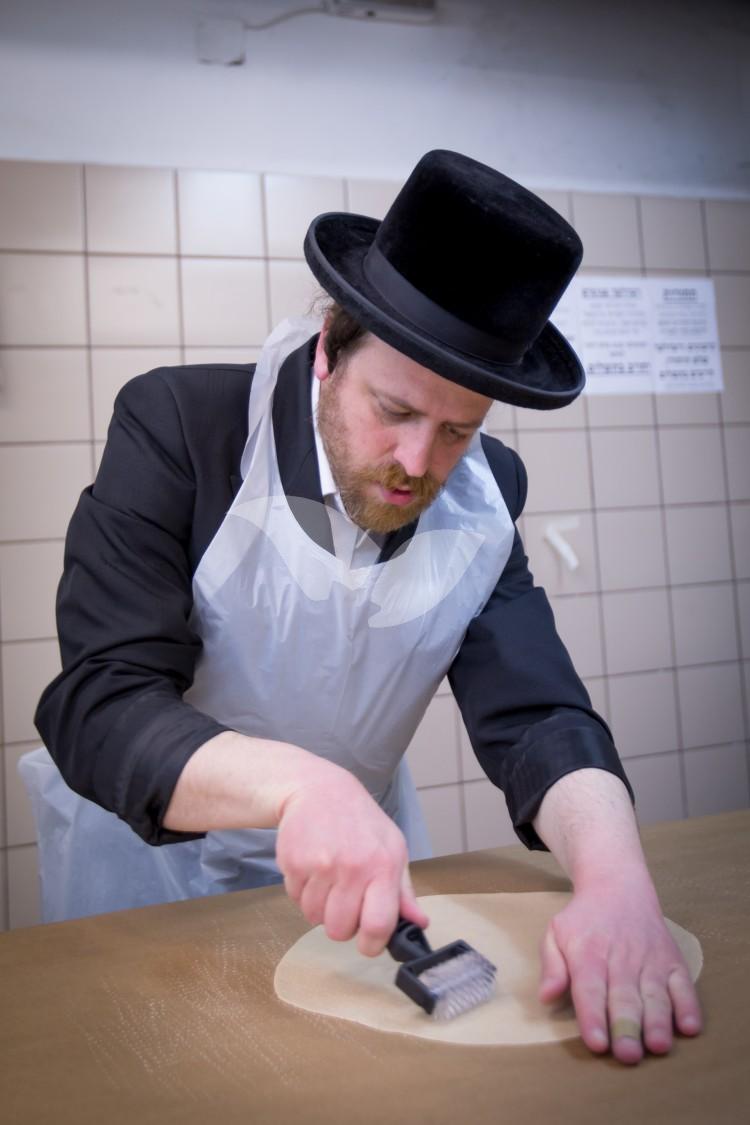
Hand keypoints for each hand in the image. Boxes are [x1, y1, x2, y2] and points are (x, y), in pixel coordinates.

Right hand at [276, 766, 427, 956]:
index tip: (368, 942)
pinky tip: (312, 868)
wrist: (318, 789)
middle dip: (341, 924)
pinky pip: (295, 900)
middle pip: (339, 930)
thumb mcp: (392, 847)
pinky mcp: (294, 863)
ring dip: (320, 908)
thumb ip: (404, 891)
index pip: (378, 925)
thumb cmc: (360, 821)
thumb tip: (419, 923)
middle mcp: (353, 867)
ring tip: (327, 880)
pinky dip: (302, 892)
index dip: (371, 944)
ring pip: (314, 918)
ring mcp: (321, 866)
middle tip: (345, 900)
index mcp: (383, 866)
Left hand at [538, 881, 701, 1064]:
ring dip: (658, 1021)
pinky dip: (688, 1005)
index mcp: (589, 953)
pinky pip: (683, 983)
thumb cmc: (583, 920)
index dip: (593, 1017)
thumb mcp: (556, 934)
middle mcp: (621, 957)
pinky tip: (690, 1026)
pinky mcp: (672, 959)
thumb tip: (545, 996)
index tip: (597, 1044)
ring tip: (658, 1046)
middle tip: (628, 1055)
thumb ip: (552, 966)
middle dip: (627, 1027)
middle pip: (624, 996)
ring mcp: (650, 958)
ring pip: (655, 993)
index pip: (590, 988)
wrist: (618, 885)